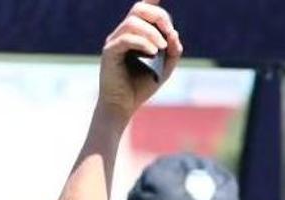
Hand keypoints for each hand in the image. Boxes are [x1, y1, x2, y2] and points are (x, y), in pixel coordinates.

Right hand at [97, 1, 182, 122]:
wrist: (124, 105)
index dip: (152, 2)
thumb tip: (174, 34)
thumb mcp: (164, 68)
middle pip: (138, 10)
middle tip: (169, 32)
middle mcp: (124, 34)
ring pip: (132, 23)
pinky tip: (153, 52)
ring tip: (161, 48)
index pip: (143, 11)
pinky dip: (142, 42)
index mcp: (136, 35)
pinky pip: (125, 39)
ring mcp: (115, 41)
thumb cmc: (142, 86)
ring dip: (151, 32)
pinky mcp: (110, 52)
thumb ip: (172, 51)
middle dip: (158, 16)